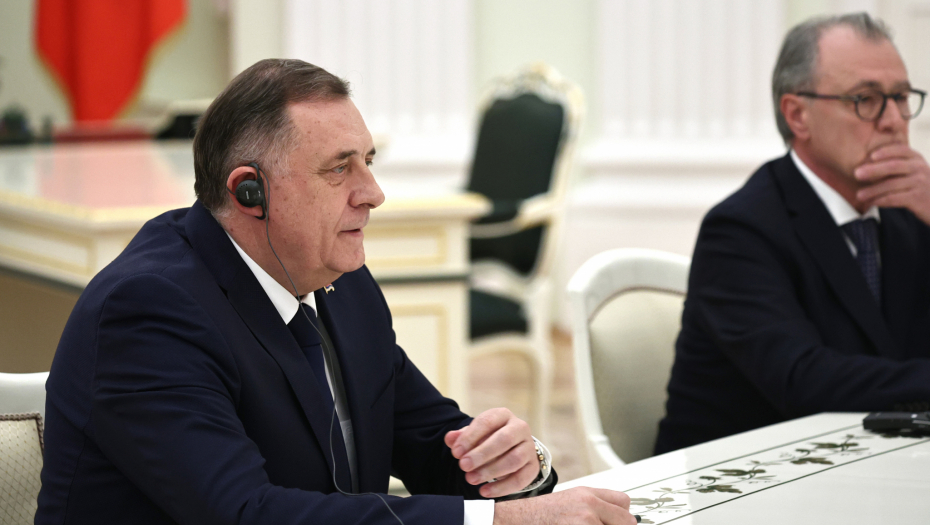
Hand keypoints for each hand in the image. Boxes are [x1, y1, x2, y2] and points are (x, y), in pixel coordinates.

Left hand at [444, 407, 537, 497]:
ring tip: (471, 479)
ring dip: (490, 471)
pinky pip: (520, 479)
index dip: (470, 437)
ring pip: (514, 460)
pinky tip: (484, 491)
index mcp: (503, 415)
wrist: (511, 447)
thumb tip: (450, 438)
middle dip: (482, 454)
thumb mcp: (475, 434)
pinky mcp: (533, 467)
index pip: (487, 422)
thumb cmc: (488, 438)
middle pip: (504, 440)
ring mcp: (529, 448)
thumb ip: (461, 436)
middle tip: (463, 466)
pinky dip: (501, 488)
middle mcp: (520, 428)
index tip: (456, 452)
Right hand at [493, 487, 636, 524]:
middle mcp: (589, 506)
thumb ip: (593, 505)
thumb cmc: (538, 515)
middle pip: (627, 522)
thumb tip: (621, 517)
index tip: (622, 522)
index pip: (625, 503)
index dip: (624, 517)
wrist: (516, 520)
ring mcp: (585, 523)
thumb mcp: (569, 500)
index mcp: (587, 494)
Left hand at [854, 144, 929, 225]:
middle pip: (894, 166)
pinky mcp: (918, 198)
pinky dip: (880, 200)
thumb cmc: (918, 186)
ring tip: (859, 195)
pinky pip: (895, 198)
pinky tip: (871, 202)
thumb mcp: (911, 171)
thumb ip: (895, 166)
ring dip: (873, 190)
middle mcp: (919, 168)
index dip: (886, 152)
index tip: (871, 156)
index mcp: (916, 158)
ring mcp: (920, 183)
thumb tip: (864, 167)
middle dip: (873, 170)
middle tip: (856, 174)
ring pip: (892, 184)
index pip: (901, 150)